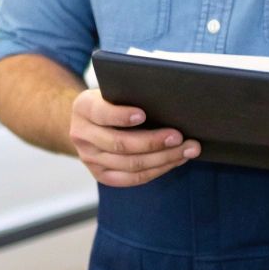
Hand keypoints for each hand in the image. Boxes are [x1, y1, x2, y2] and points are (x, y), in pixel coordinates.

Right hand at [67, 88, 197, 186]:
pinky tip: (175, 161)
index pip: (101, 113)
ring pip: (130, 165)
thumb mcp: (112, 90)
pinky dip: (157, 170)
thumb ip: (129, 95)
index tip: (143, 114)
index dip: (121, 116)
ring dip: (163, 158)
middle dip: (153, 142)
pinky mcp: (101, 175)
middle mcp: (82, 135)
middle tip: (179, 137)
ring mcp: (89, 158)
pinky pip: (132, 179)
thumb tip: (168, 103)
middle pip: (119, 144)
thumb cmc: (112, 101)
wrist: (89, 121)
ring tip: (187, 150)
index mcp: (83, 108)